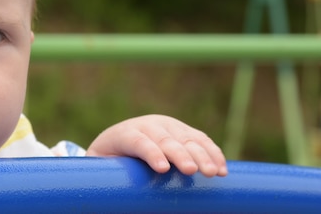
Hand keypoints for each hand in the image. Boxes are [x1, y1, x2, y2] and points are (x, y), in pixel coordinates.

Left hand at [86, 114, 227, 176]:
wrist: (117, 141)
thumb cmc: (107, 162)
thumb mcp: (98, 167)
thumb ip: (101, 178)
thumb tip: (100, 194)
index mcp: (124, 134)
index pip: (138, 141)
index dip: (150, 152)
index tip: (162, 168)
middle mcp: (147, 126)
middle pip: (165, 138)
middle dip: (179, 154)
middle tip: (190, 170)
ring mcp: (167, 126)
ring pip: (186, 138)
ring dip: (202, 154)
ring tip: (213, 173)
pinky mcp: (182, 131)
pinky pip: (200, 139)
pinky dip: (212, 152)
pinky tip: (222, 168)